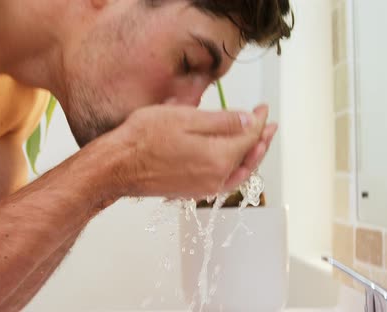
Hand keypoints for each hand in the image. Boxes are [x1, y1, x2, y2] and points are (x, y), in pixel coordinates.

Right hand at [109, 103, 276, 198]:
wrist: (117, 165)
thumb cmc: (144, 139)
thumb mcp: (185, 118)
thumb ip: (222, 122)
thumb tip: (248, 122)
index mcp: (218, 158)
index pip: (249, 137)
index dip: (258, 121)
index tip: (262, 108)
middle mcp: (215, 178)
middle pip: (248, 157)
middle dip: (261, 138)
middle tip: (268, 124)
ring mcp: (203, 188)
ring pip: (238, 171)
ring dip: (251, 155)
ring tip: (259, 142)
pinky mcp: (192, 191)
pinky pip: (224, 181)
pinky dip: (235, 169)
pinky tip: (234, 162)